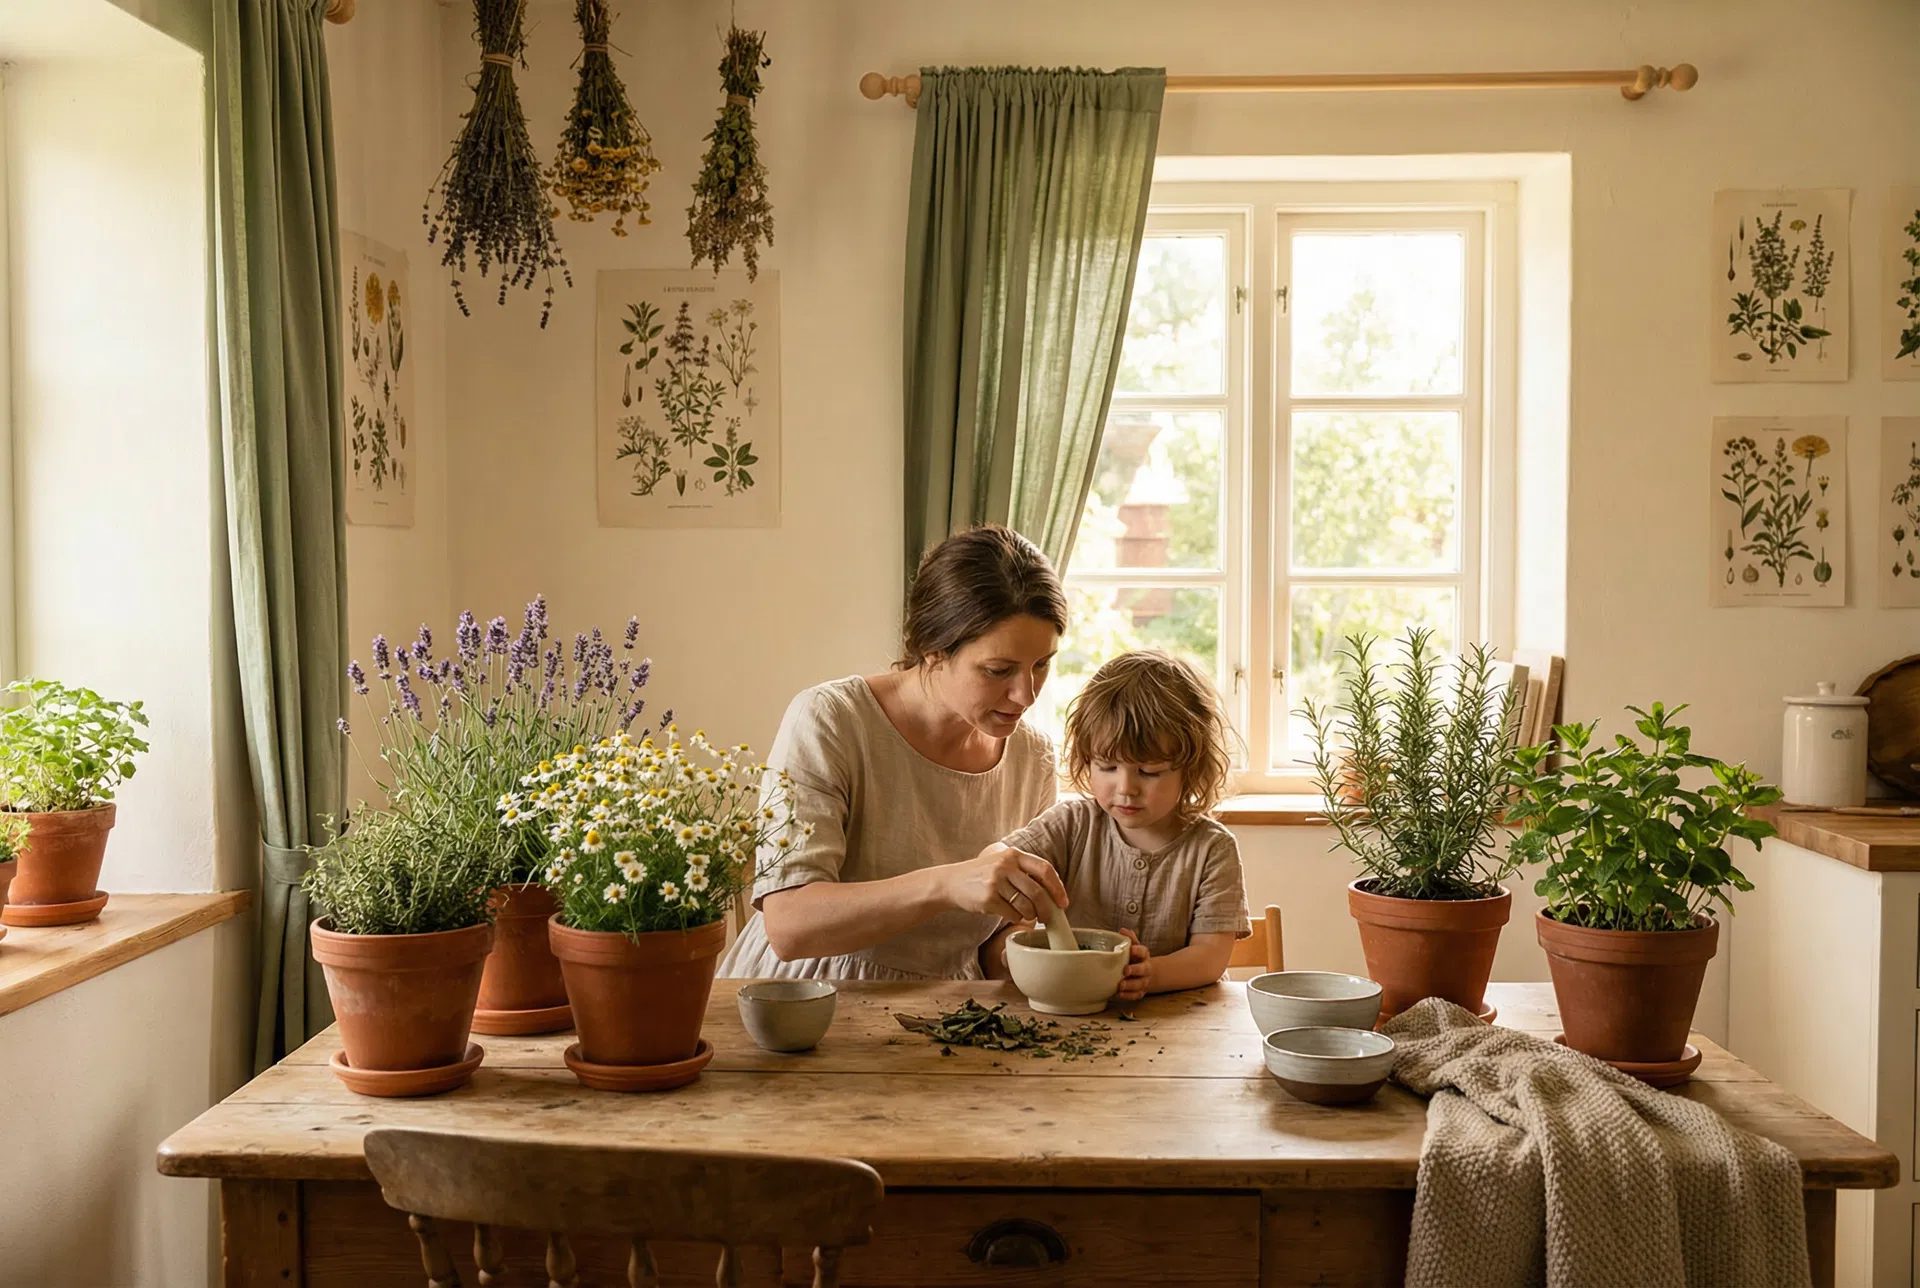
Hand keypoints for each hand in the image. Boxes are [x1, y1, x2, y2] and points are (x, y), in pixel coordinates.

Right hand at [942, 843, 1069, 922]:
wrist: (952, 882)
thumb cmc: (984, 875)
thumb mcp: (1003, 864)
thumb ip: (1025, 873)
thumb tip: (1054, 895)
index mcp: (1013, 854)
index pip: (1045, 869)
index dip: (1058, 888)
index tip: (1063, 902)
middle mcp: (1005, 866)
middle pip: (1037, 891)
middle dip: (1047, 909)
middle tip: (1048, 918)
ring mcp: (995, 882)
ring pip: (1026, 905)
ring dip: (1031, 915)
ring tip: (1028, 915)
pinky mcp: (988, 899)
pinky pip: (1012, 914)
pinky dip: (1016, 918)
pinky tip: (1011, 914)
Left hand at [1115, 929, 1152, 1001]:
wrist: (1147, 973)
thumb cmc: (1135, 958)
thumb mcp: (1134, 947)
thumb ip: (1130, 939)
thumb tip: (1123, 930)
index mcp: (1143, 955)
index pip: (1143, 951)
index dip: (1138, 950)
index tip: (1131, 949)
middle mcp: (1146, 968)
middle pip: (1143, 970)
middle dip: (1135, 970)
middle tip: (1126, 970)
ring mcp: (1144, 981)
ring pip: (1140, 984)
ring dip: (1130, 985)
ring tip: (1120, 985)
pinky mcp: (1140, 991)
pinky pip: (1136, 995)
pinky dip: (1128, 996)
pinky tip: (1119, 994)